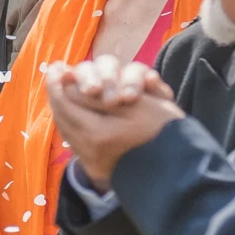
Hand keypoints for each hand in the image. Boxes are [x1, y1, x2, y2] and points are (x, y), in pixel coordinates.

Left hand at [45, 59, 182, 189]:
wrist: (178, 168)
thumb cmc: (163, 129)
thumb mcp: (135, 103)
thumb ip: (98, 93)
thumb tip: (67, 82)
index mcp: (97, 134)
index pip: (67, 103)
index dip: (58, 82)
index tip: (57, 66)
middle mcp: (87, 149)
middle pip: (61, 115)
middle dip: (58, 93)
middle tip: (56, 73)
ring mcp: (89, 159)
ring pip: (65, 127)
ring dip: (62, 107)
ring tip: (62, 90)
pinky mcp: (93, 165)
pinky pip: (72, 138)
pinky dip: (70, 121)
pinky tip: (72, 110)